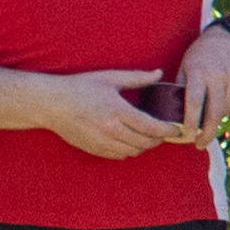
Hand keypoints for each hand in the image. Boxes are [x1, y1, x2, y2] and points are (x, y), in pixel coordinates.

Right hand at [48, 71, 184, 158]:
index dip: (168, 130)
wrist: (52, 104)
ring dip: (145, 146)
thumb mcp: (110, 78)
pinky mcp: (94, 149)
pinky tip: (131, 141)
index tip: (177, 128)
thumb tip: (159, 73)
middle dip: (159, 139)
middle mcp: (111, 130)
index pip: (151, 127)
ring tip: (150, 137)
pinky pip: (119, 155)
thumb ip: (138, 78)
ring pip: (133, 151)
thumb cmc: (81, 87)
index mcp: (118, 111)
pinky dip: (130, 150)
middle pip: (145, 142)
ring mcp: (102, 142)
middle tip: (165, 133)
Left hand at [175, 24, 229, 137]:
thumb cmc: (200, 55)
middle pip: (214, 112)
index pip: (194, 102)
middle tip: (200, 144)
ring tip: (209, 118)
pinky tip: (222, 103)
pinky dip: (229, 110)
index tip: (187, 135)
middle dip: (207, 133)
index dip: (191, 121)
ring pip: (226, 111)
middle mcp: (218, 76)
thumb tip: (172, 114)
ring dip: (216, 120)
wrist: (228, 38)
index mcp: (199, 72)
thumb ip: (181, 88)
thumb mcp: (185, 66)